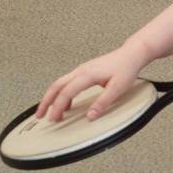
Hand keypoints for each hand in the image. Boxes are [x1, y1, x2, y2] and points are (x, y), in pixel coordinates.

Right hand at [36, 41, 152, 122]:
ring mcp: (82, 69)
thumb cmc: (126, 68)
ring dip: (52, 97)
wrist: (132, 54)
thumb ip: (103, 102)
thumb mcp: (118, 88)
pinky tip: (66, 103)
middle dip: (46, 101)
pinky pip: (68, 82)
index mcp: (87, 74)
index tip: (54, 118)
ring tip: (49, 111)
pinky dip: (62, 92)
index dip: (58, 106)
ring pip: (60, 83)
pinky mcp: (85, 70)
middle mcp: (82, 70)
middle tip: (40, 115)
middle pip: (57, 86)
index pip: (66, 92)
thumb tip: (90, 116)